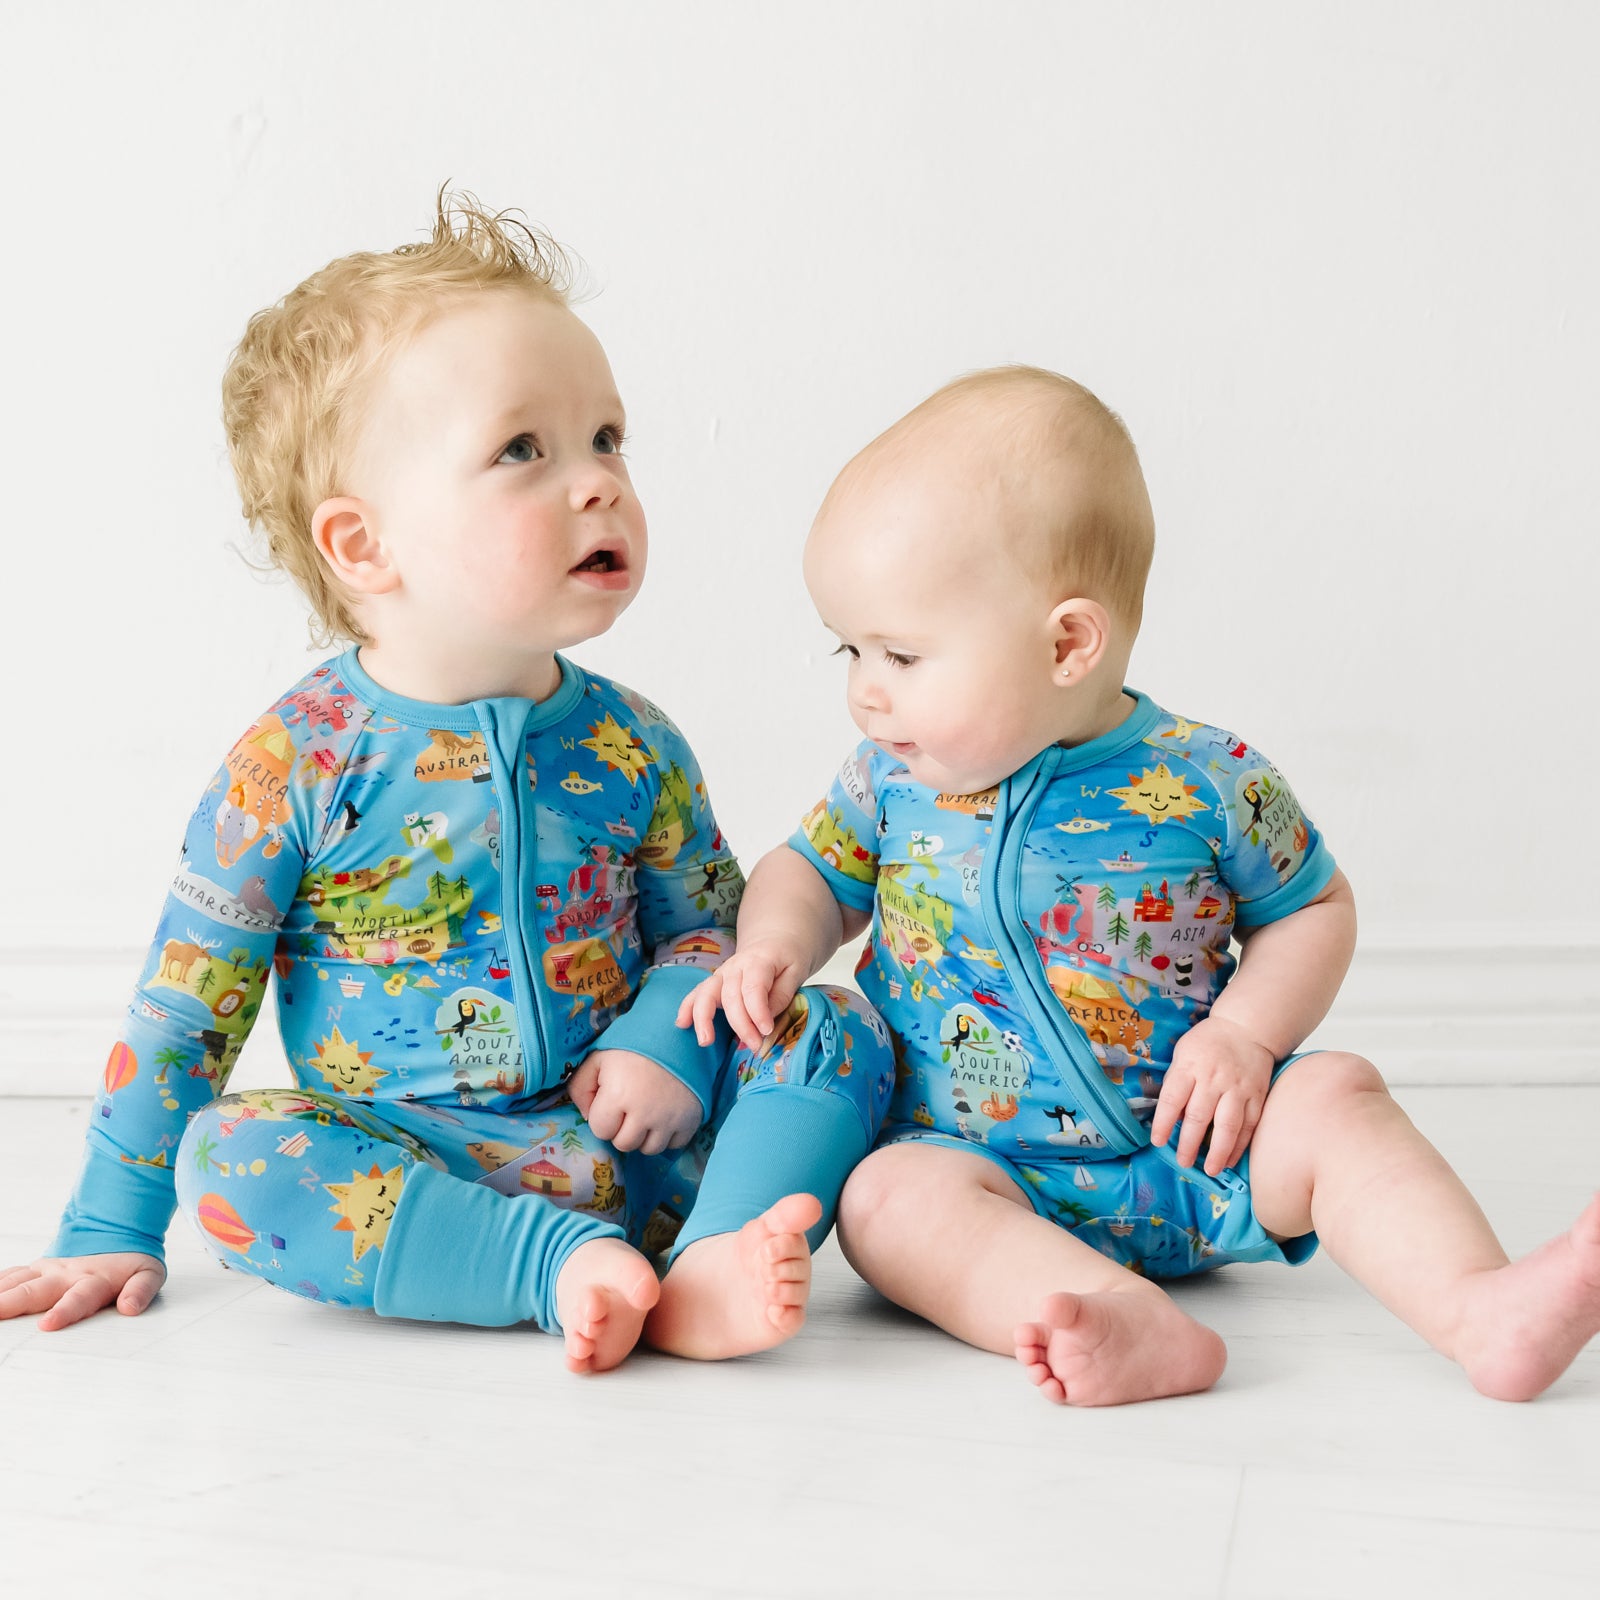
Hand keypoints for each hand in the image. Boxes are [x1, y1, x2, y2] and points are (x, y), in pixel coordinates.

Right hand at [0, 1252, 165, 1331]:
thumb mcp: (148, 1274)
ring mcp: (47, 1270)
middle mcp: (66, 1275)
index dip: (64, 1311)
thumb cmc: (130, 1263)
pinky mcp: (34, 1269)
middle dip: (13, 1303)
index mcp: (94, 1280)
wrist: (118, 1233)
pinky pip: (10, 1276)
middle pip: (36, 1290)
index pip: (79, 1298)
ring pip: (17, 1281)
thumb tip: (130, 1308)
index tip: (48, 1324)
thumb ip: (141, 1291)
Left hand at [567, 1049, 701, 1156]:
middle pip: (625, 1144)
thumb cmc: (635, 1047)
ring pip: (649, 1148)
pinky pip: (674, 1145)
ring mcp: (670, 1119)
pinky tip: (664, 1115)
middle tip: (628, 1108)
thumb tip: (586, 1116)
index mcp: (619, 1095)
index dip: (603, 1117)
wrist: (679, 1035)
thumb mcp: (599, 1058)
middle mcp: (645, 1113)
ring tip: (646, 1112)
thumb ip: (580, 1087)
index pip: (601, 1130)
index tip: (611, 1101)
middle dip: (622, 1129)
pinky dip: (668, 1135)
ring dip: (644, 1135)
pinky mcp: (691, 1120)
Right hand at [674, 940, 808, 1051]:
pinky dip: (687, 1008)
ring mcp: (721, 974)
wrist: (774, 941)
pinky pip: (696, 993)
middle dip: (741, 1025)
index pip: (753, 988)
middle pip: (731, 997)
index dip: (758, 1012)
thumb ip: (782, 995)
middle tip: (754, 1045)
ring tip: (706, 1041)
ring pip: (706, 994)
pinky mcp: (714, 982)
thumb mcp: (797, 972)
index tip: (766, 1031)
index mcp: (759, 961)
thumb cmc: (787, 959)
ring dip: (704, 1018)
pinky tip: (682, 1024)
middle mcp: (735, 966)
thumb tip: (763, 1020)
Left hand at [1150, 1016, 1274, 1173]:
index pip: (1173, 1098)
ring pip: (1228, 1125)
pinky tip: (1230, 1159)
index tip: (1157, 1141)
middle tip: (1182, 1162)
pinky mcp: (1258, 1095)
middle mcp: (1214, 1079)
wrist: (1246, 1028)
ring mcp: (1239, 1088)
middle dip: (1189, 1143)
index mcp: (1190, 1066)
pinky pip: (1249, 1125)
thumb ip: (1177, 1081)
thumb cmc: (1207, 1043)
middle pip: (1200, 1116)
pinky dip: (1240, 1145)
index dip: (1163, 1122)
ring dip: (1219, 1151)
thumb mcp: (1182, 1053)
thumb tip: (1172, 1116)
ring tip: (1210, 1169)